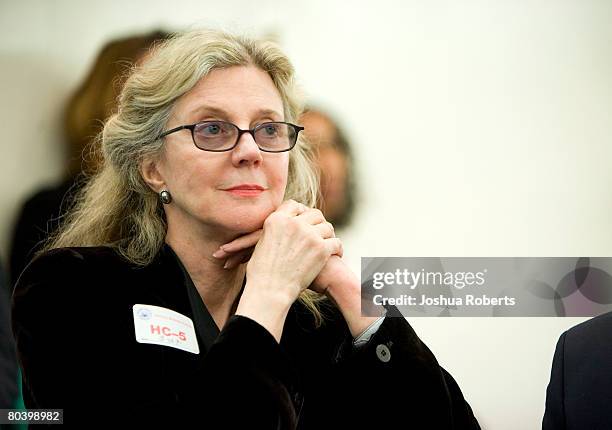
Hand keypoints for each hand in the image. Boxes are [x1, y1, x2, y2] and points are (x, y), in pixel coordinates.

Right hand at [215, 200, 341, 302]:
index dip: (302, 211)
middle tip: (320, 232)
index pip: (294, 205)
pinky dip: (338, 248)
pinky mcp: (321, 249)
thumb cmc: (262, 272)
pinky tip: (336, 253)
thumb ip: (273, 230)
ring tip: (328, 243)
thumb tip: (281, 225)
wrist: (270, 290)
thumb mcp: (261, 242)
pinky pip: (336, 242)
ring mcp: (309, 235)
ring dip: (329, 235)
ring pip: (328, 227)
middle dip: (318, 222)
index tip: (305, 219)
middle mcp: (294, 223)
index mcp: (276, 219)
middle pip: (314, 214)